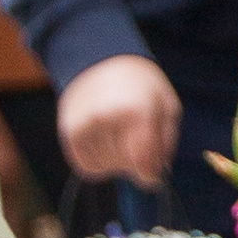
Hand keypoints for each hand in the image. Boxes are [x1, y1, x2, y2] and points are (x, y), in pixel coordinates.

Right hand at [58, 54, 182, 187]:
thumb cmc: (143, 87)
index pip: (143, 162)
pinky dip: (97, 163)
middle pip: (125, 167)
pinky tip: (104, 145)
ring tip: (119, 136)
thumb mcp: (167, 107)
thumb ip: (166, 144)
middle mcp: (107, 117)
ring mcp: (85, 123)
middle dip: (135, 162)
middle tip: (136, 141)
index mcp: (137, 110)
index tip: (152, 174)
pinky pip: (86, 167)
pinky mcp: (69, 129)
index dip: (150, 175)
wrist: (104, 60)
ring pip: (106, 168)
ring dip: (115, 162)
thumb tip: (154, 178)